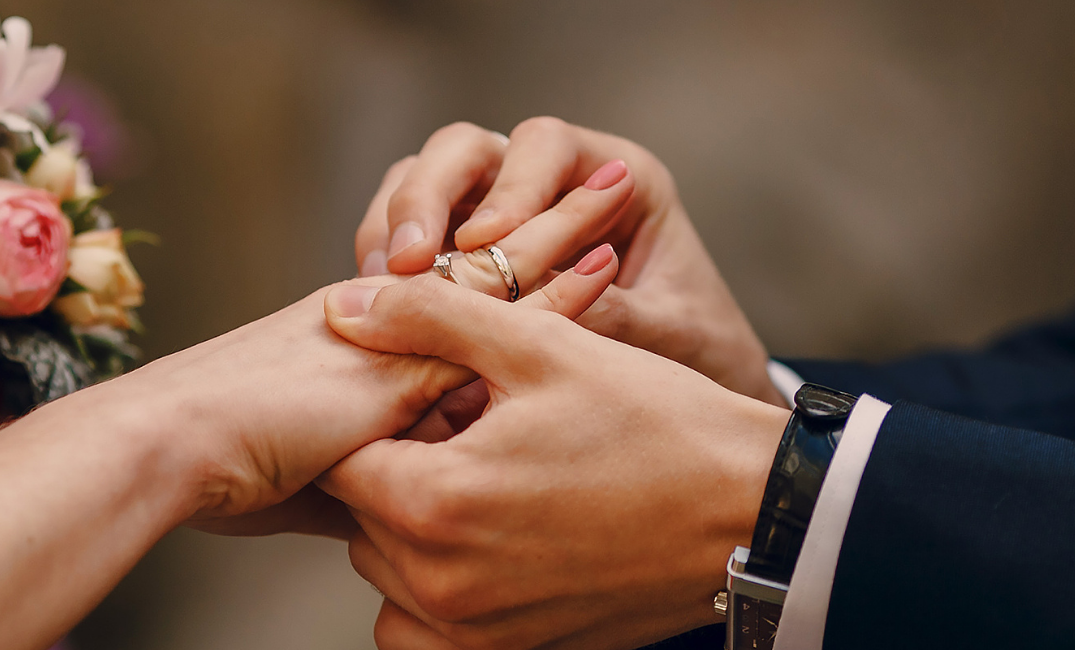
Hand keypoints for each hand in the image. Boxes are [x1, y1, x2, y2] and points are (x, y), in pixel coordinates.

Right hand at [132, 165, 639, 537]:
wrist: (173, 450)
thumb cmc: (221, 469)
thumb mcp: (315, 478)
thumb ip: (370, 480)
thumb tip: (399, 516)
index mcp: (358, 338)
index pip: (450, 294)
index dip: (506, 268)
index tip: (560, 244)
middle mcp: (382, 319)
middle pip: (481, 261)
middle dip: (543, 224)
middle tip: (606, 184)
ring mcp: (396, 330)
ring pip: (496, 269)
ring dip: (561, 231)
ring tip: (620, 190)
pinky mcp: (406, 352)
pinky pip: (495, 313)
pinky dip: (554, 291)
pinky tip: (605, 265)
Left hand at [318, 277, 789, 648]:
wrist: (753, 513)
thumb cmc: (657, 423)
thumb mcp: (542, 345)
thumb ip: (430, 318)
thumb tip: (347, 306)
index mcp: (436, 503)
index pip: (341, 459)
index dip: (379, 415)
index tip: (435, 394)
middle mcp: (443, 584)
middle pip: (359, 520)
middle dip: (396, 469)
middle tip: (468, 430)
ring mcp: (478, 630)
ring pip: (388, 576)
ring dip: (413, 529)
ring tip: (485, 480)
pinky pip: (428, 630)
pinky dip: (440, 588)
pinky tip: (496, 536)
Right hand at [354, 118, 783, 406]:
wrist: (688, 407)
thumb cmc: (695, 352)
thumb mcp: (671, 334)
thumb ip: (615, 315)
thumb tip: (540, 307)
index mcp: (615, 175)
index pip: (545, 146)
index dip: (511, 188)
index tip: (484, 242)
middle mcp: (548, 180)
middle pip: (466, 151)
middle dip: (427, 196)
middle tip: (408, 262)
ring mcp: (496, 211)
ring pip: (422, 182)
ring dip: (393, 227)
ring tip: (378, 286)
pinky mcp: (458, 254)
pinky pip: (406, 236)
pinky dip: (386, 265)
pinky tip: (379, 310)